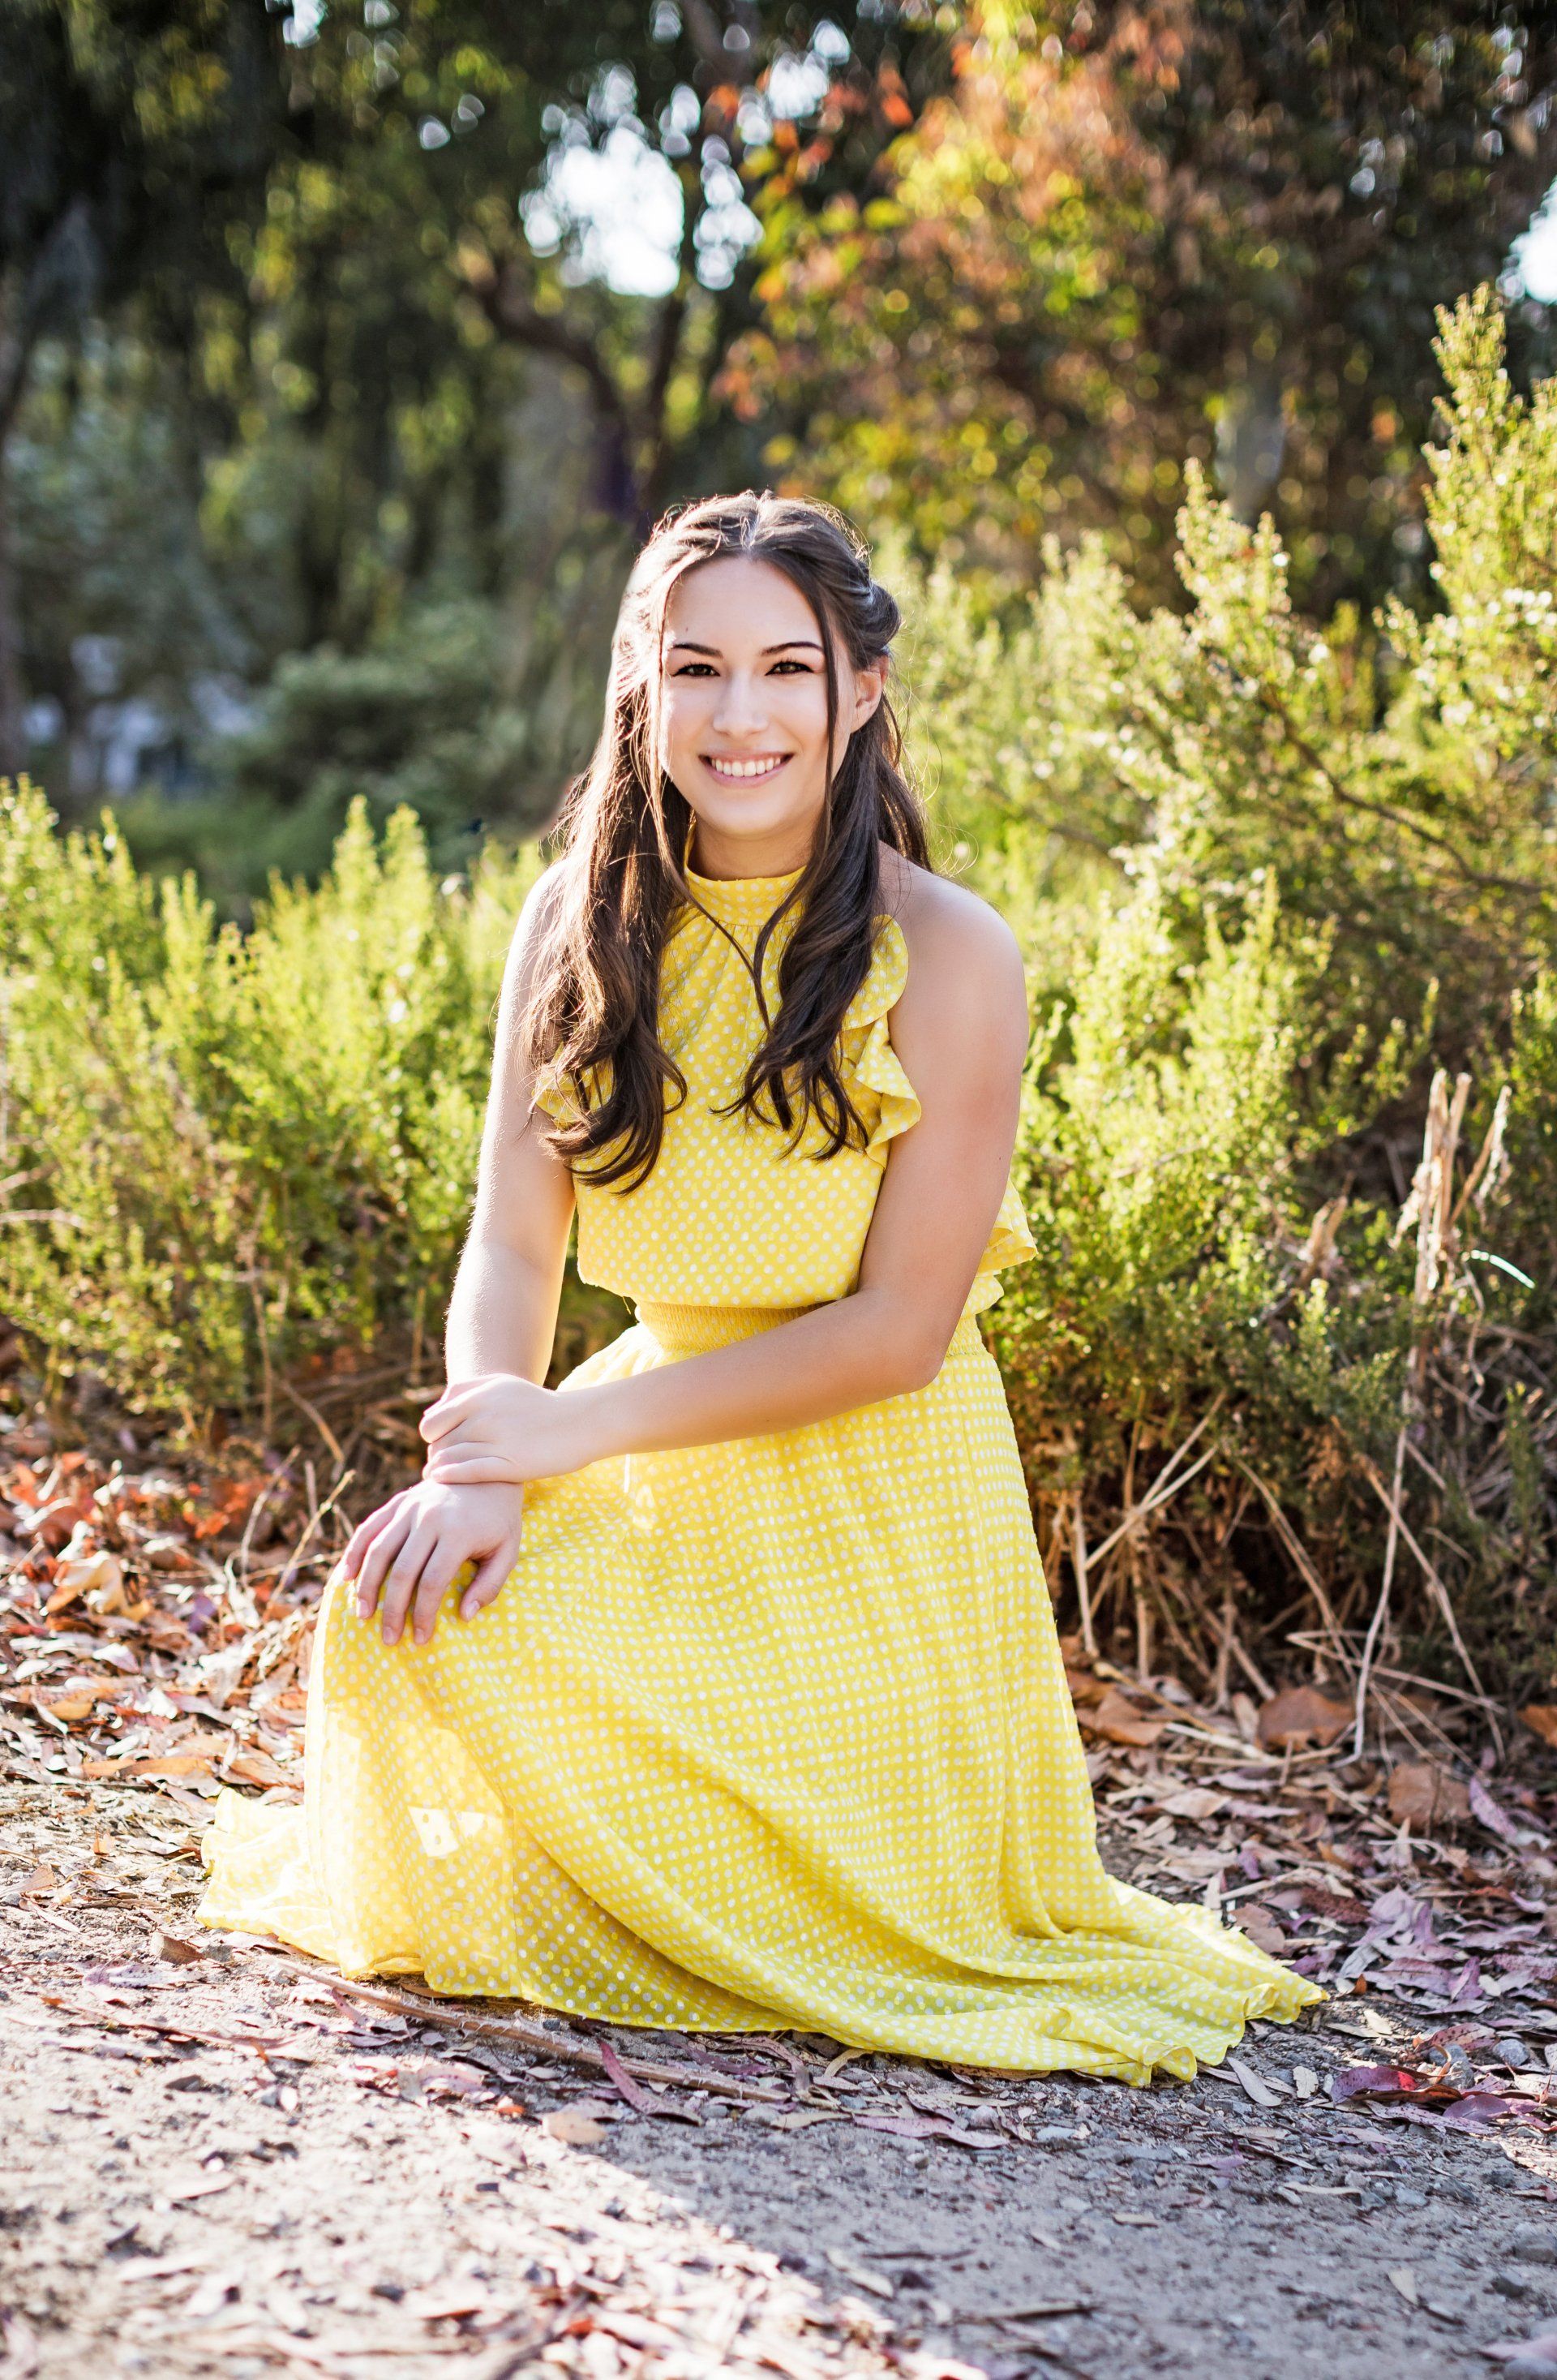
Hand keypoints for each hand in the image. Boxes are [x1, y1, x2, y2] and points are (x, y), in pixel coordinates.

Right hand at [338, 1479, 525, 1647]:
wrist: (487, 1469)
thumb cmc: (499, 1519)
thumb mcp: (508, 1551)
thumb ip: (490, 1585)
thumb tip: (464, 1616)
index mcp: (458, 1533)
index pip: (433, 1581)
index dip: (424, 1613)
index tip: (421, 1638)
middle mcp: (430, 1518)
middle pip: (402, 1571)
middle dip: (392, 1609)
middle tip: (389, 1638)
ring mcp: (410, 1508)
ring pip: (378, 1550)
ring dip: (367, 1585)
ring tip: (363, 1614)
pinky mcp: (399, 1502)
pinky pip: (370, 1528)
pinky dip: (355, 1552)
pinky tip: (347, 1577)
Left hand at [417, 1371, 597, 1487]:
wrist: (581, 1422)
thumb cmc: (538, 1406)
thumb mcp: (502, 1385)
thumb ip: (466, 1391)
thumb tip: (432, 1411)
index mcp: (481, 1395)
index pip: (432, 1422)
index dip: (431, 1437)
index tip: (440, 1445)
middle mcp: (486, 1414)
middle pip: (439, 1443)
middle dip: (435, 1456)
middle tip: (438, 1465)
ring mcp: (498, 1439)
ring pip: (451, 1459)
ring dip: (439, 1470)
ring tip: (435, 1479)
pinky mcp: (512, 1463)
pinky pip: (470, 1471)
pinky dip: (451, 1477)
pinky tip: (442, 1480)